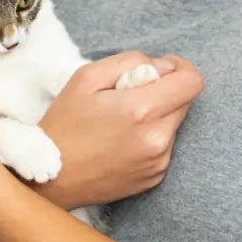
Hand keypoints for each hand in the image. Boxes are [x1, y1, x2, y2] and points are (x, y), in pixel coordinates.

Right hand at [36, 51, 202, 208]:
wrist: (50, 179)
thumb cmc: (64, 125)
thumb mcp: (86, 77)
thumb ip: (131, 62)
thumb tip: (163, 67)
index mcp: (142, 110)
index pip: (192, 82)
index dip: (179, 69)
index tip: (159, 71)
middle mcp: (157, 139)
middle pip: (184, 102)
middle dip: (163, 92)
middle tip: (129, 97)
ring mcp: (158, 162)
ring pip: (173, 124)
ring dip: (156, 117)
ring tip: (120, 124)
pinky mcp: (155, 177)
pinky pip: (164, 147)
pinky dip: (149, 139)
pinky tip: (120, 143)